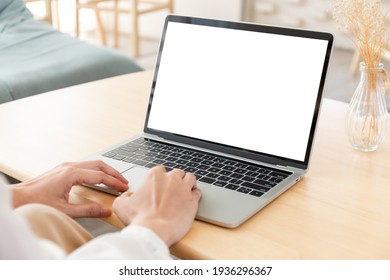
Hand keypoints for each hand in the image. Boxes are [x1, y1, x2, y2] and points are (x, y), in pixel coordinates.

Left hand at [11, 161, 128, 217]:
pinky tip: (99, 178)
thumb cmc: (37, 202)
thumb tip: (105, 210)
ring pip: (92, 163)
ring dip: (105, 170)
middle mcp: (69, 166)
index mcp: (71, 174)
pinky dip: (96, 170)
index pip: (99, 176)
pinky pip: (85, 165)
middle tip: (124, 182)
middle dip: (114, 173)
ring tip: (115, 179)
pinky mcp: (63, 168)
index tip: (123, 187)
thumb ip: (87, 211)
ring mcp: (66, 165)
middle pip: (99, 164)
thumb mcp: (65, 210)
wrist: (19, 197)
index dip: (114, 182)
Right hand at [113, 166, 200, 246]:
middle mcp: (171, 178)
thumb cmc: (138, 218)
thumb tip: (128, 195)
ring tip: (185, 191)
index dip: (161, 179)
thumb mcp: (121, 205)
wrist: (154, 231)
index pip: (161, 170)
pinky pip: (197, 192)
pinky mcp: (193, 199)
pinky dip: (195, 195)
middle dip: (175, 180)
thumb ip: (124, 196)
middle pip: (177, 172)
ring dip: (188, 183)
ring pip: (190, 178)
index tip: (160, 186)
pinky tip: (190, 201)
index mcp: (155, 175)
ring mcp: (184, 187)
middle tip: (173, 190)